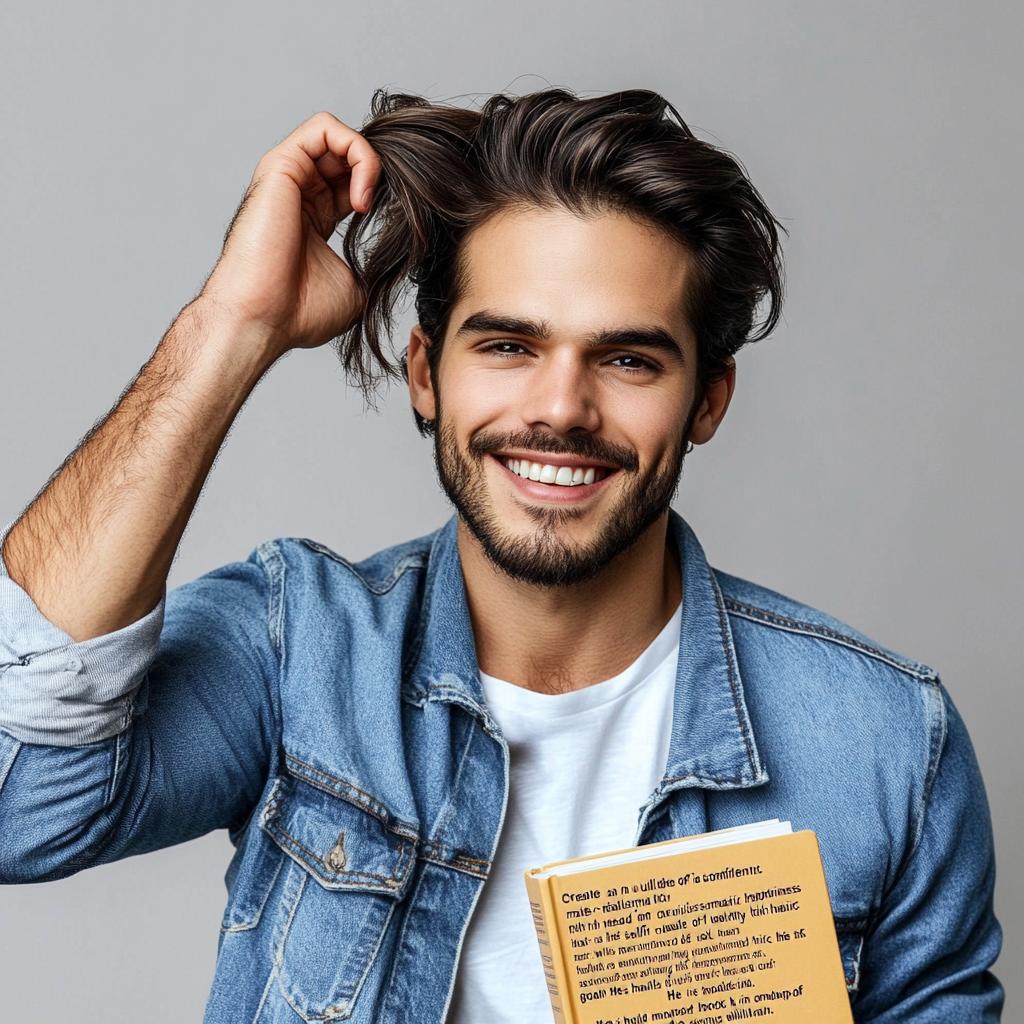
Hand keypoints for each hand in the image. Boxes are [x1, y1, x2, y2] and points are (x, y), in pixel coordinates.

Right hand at [200, 112, 380, 357]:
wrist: (264, 317)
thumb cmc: (300, 312)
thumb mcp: (354, 289)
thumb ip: (371, 261)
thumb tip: (391, 258)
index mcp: (316, 217)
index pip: (355, 180)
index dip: (384, 190)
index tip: (398, 220)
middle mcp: (300, 192)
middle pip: (348, 153)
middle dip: (379, 173)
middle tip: (388, 207)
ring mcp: (288, 176)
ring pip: (338, 135)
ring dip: (368, 162)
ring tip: (369, 203)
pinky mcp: (280, 164)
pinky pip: (326, 129)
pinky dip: (357, 153)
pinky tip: (361, 196)